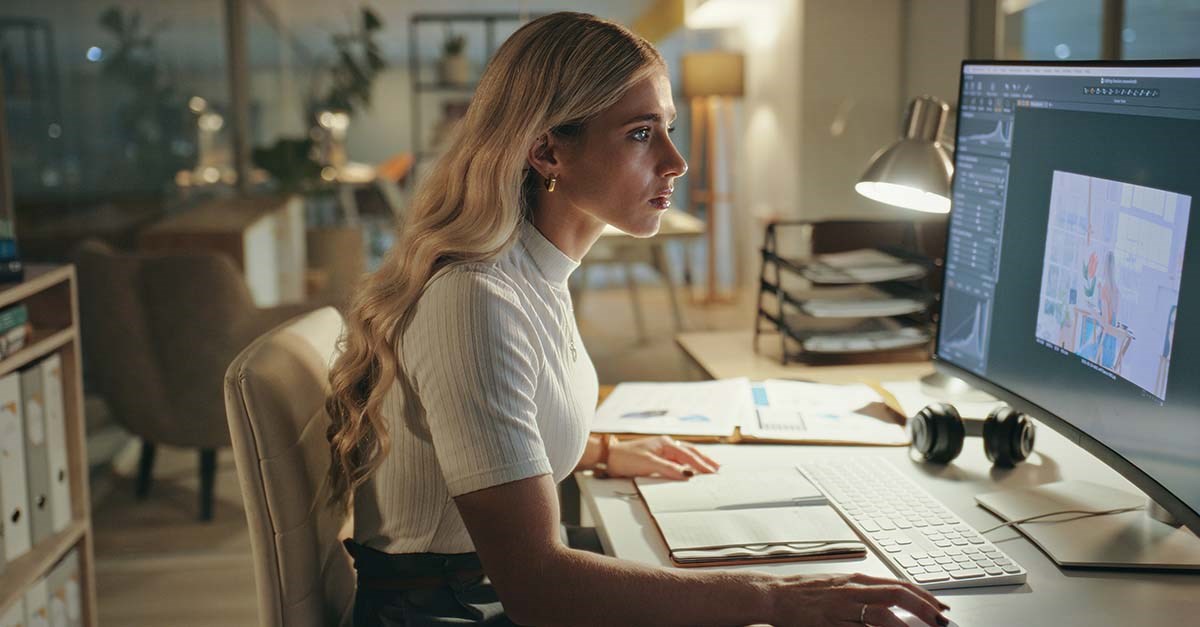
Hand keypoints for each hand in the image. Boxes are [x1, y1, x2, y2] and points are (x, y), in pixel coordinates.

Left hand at [605, 435, 719, 478]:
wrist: (610, 458)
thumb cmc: (626, 458)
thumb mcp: (648, 464)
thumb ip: (668, 468)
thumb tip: (687, 475)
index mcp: (665, 443)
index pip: (687, 455)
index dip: (700, 464)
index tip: (712, 472)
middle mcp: (666, 444)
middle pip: (690, 452)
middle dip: (704, 460)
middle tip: (718, 468)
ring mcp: (662, 449)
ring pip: (685, 454)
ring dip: (698, 460)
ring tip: (711, 466)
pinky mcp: (658, 456)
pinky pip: (678, 459)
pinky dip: (688, 463)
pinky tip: (692, 467)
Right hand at [769, 573, 949, 626]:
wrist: (775, 595)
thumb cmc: (805, 592)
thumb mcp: (838, 584)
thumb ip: (864, 591)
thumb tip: (892, 599)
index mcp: (856, 580)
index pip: (898, 584)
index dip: (923, 596)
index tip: (940, 607)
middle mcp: (852, 590)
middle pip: (896, 595)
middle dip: (923, 608)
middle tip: (940, 621)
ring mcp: (841, 608)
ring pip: (880, 615)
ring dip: (904, 626)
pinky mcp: (829, 623)